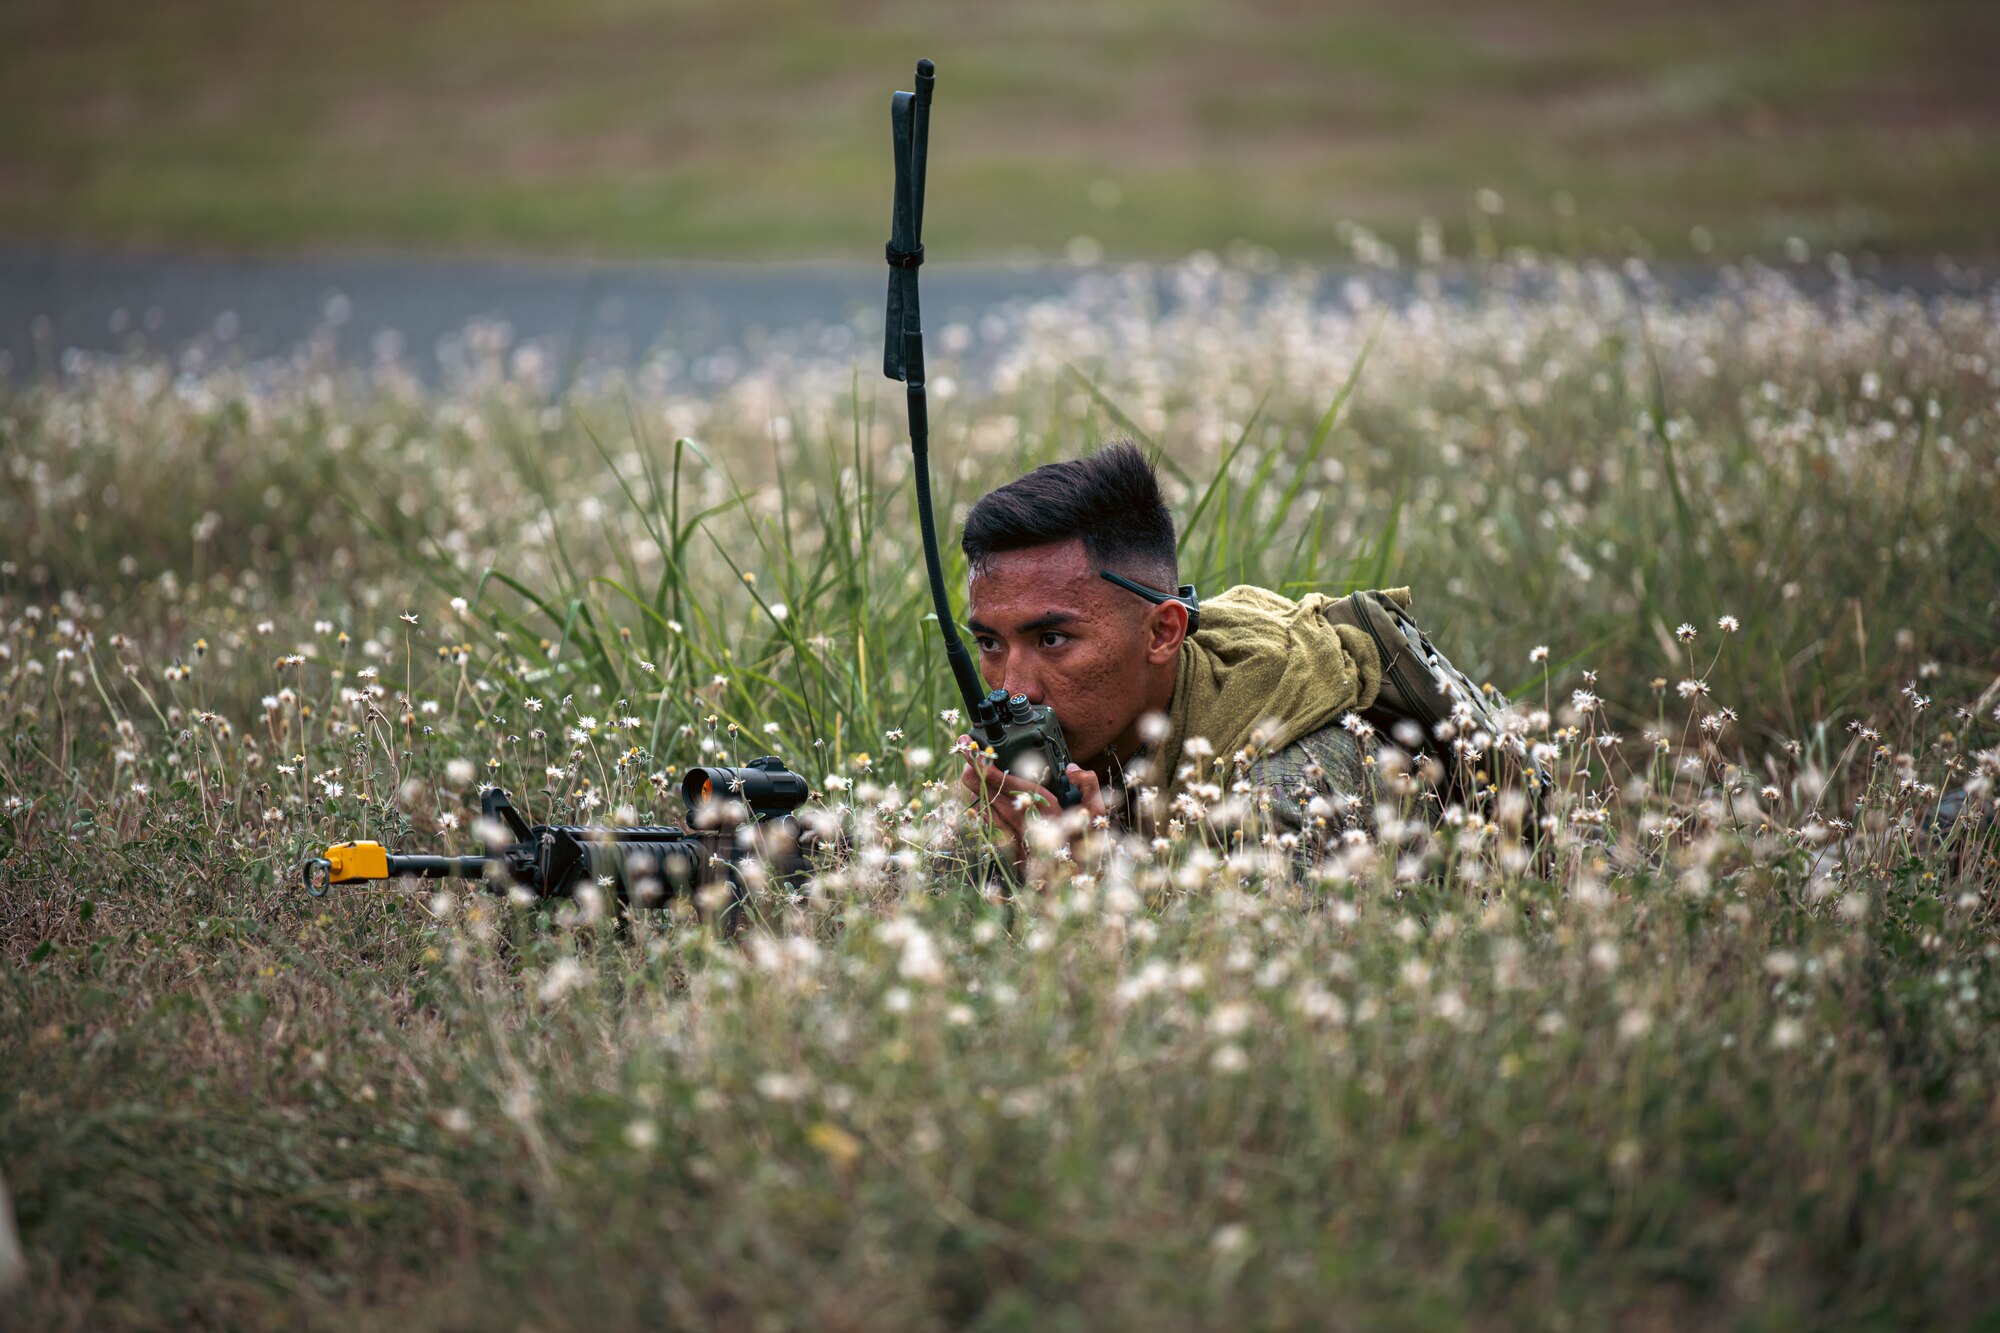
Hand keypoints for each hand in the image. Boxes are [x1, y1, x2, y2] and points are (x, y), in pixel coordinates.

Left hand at [957, 736, 1106, 868]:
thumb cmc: (1088, 843)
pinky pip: (994, 831)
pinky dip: (984, 815)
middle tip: (965, 756)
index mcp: (1048, 810)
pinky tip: (978, 804)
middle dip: (977, 775)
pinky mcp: (1015, 853)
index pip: (1013, 785)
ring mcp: (1019, 840)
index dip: (992, 769)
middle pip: (995, 796)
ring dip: (978, 792)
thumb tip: (1071, 769)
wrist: (1080, 882)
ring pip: (991, 812)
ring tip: (967, 774)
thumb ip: (1087, 785)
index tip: (977, 755)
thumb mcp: (1096, 811)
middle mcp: (1029, 824)